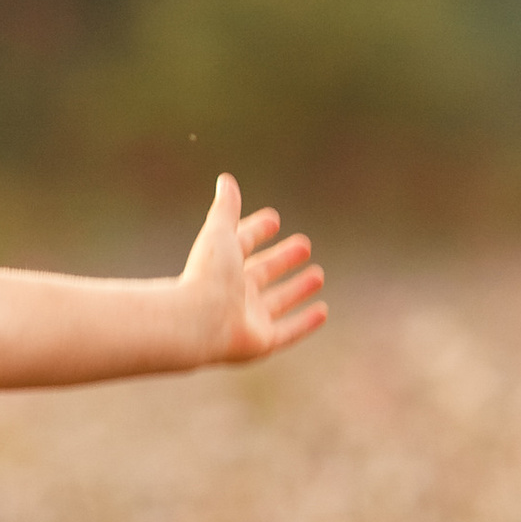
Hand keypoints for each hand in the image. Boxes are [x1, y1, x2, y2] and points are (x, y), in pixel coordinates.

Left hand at [180, 171, 326, 366]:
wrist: (197, 321)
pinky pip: (289, 331)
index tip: (274, 219)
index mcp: (222, 267)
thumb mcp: (220, 234)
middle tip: (304, 245)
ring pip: (278, 302)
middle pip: (263, 273)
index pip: (242, 244)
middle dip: (282, 259)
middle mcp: (235, 293)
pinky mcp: (262, 341)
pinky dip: (306, 322)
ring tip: (318, 275)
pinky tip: (323, 311)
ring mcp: (248, 319)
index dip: (257, 231)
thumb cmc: (206, 275)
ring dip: (297, 289)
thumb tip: (226, 179)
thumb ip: (226, 209)